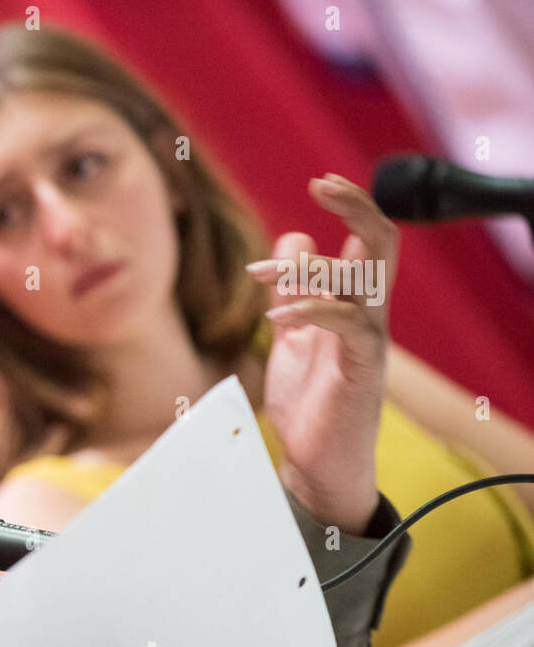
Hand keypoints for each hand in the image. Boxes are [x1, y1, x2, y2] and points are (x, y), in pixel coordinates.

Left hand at [247, 173, 397, 535]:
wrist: (316, 465)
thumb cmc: (310, 403)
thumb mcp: (292, 337)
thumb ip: (293, 293)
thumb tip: (290, 242)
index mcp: (354, 304)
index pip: (369, 239)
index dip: (351, 204)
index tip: (319, 182)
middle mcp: (369, 316)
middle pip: (383, 243)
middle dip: (356, 206)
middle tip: (321, 183)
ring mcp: (369, 343)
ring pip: (367, 278)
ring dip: (314, 266)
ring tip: (263, 271)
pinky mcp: (362, 370)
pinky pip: (350, 324)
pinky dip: (313, 310)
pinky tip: (278, 316)